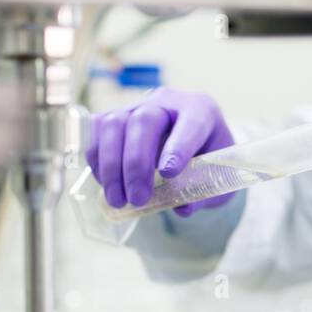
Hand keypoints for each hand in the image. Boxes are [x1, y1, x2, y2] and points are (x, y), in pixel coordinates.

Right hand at [86, 87, 234, 215]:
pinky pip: (97, 131)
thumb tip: (182, 208)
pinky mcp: (115, 116)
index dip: (178, 147)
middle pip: (144, 120)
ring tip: (118, 199)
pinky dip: (98, 160)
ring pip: (114, 123)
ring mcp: (137, 106)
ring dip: (111, 165)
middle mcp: (168, 102)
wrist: (194, 146)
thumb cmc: (207, 162)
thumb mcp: (214, 178)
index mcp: (202, 111)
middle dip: (137, 163)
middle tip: (138, 198)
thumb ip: (201, 192)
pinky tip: (107, 184)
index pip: (191, 122)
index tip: (169, 174)